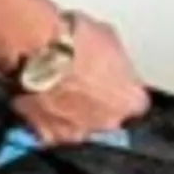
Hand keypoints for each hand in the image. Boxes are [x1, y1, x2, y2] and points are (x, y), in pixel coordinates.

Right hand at [12, 11, 148, 143]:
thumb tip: (108, 59)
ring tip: (56, 92)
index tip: (112, 82)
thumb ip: (115, 59)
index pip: (136, 103)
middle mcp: (108, 123)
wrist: (37, 51)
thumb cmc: (75, 41)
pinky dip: (46, 121)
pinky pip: (50, 132)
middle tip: (82, 85)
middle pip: (108, 119)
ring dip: (71, 115)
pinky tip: (39, 102)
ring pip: (78, 129)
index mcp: (130, 100)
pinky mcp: (46, 137)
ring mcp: (77, 134)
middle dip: (98, 106)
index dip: (121, 91)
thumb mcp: (107, 37)